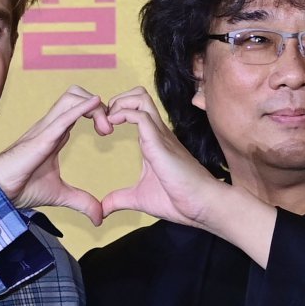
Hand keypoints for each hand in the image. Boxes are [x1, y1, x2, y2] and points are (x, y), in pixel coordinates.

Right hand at [0, 87, 111, 223]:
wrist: (0, 191)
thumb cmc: (21, 187)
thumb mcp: (60, 195)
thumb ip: (82, 201)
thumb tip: (99, 217)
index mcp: (56, 134)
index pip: (79, 109)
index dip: (96, 114)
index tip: (107, 132)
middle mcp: (51, 125)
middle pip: (76, 95)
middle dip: (98, 106)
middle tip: (107, 130)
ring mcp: (45, 128)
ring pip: (71, 97)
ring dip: (93, 106)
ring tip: (104, 128)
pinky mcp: (42, 137)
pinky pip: (63, 116)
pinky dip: (81, 108)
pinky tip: (95, 104)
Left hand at [101, 90, 275, 263]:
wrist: (201, 206)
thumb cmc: (178, 200)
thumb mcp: (140, 199)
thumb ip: (119, 200)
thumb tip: (103, 210)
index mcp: (153, 141)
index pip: (136, 109)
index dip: (117, 111)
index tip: (104, 128)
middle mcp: (158, 132)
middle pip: (139, 95)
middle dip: (117, 100)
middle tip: (105, 120)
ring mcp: (160, 135)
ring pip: (140, 97)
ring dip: (119, 103)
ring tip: (108, 122)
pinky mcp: (160, 142)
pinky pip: (140, 115)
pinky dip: (122, 114)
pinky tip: (113, 127)